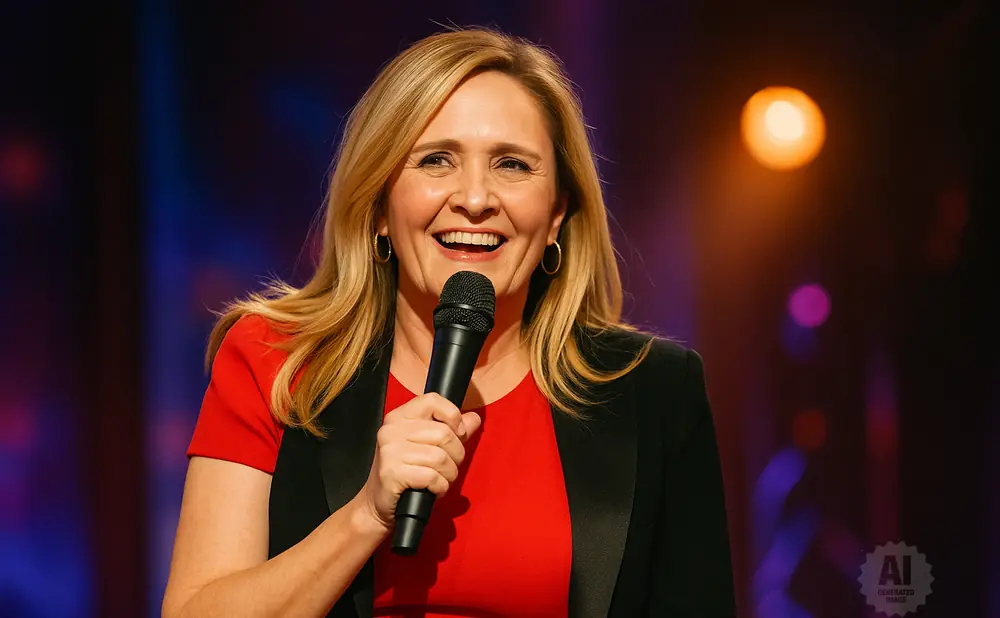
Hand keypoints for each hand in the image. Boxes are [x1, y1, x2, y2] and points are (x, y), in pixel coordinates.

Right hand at [356, 392, 481, 529]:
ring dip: (449, 474)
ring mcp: (390, 451)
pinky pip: (431, 476)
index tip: (458, 433)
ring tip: (441, 479)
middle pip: (444, 433)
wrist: (378, 504)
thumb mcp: (427, 446)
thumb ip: (451, 430)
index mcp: (400, 417)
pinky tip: (434, 489)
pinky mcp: (391, 472)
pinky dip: (440, 486)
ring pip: (440, 457)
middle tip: (449, 466)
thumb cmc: (405, 473)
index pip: (432, 400)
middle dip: (456, 455)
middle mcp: (392, 429)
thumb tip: (473, 418)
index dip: (452, 415)